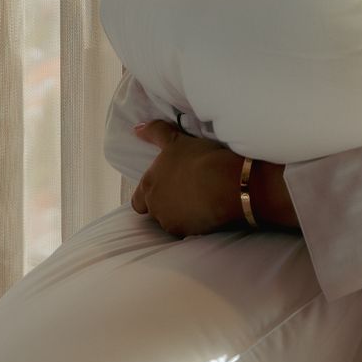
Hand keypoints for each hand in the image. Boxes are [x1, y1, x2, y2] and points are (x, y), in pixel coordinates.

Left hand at [129, 119, 243, 236]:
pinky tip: (207, 213)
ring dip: (179, 215)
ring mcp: (169, 221)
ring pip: (170, 222)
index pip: (137, 200)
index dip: (148, 196)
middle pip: (153, 212)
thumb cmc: (200, 158)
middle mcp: (154, 205)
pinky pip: (186, 231)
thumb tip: (136, 129)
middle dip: (165, 206)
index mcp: (149, 183)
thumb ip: (154, 133)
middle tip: (184, 195)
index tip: (165, 189)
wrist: (225, 183)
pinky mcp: (186, 232)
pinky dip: (194, 224)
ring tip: (199, 202)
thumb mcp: (175, 139)